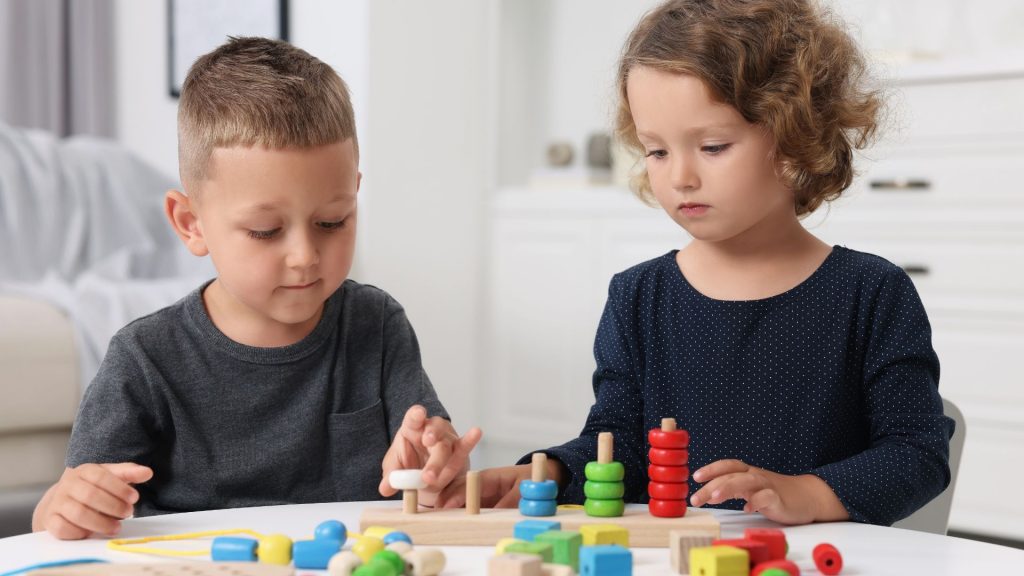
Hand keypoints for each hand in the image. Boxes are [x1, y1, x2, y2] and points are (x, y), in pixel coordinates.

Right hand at [33, 462, 152, 539]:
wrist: (61, 500)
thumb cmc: (92, 486)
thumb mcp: (110, 475)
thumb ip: (128, 473)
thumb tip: (147, 472)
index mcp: (84, 471)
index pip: (101, 477)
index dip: (119, 488)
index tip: (134, 498)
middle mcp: (68, 485)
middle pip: (90, 496)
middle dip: (113, 506)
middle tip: (128, 513)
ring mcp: (57, 503)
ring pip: (79, 514)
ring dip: (101, 523)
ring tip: (116, 527)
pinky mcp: (50, 520)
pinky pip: (63, 529)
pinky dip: (80, 532)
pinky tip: (93, 533)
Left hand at [378, 405, 481, 505]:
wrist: (425, 474)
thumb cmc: (410, 464)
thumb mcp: (397, 469)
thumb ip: (391, 476)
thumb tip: (385, 488)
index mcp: (413, 427)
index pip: (414, 417)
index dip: (416, 415)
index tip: (418, 413)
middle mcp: (431, 430)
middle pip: (433, 432)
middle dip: (431, 439)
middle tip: (425, 447)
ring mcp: (446, 439)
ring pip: (446, 447)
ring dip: (438, 462)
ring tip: (429, 477)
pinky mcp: (458, 451)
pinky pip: (464, 447)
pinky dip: (470, 441)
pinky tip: (476, 432)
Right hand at [435, 458, 566, 509]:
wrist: (540, 476)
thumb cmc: (531, 478)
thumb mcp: (524, 487)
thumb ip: (511, 500)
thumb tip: (498, 512)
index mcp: (490, 476)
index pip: (468, 484)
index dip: (456, 495)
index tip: (445, 505)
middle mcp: (481, 484)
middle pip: (458, 489)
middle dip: (445, 500)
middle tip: (432, 513)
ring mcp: (480, 492)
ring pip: (459, 498)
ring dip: (447, 506)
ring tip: (434, 518)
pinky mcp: (481, 501)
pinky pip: (466, 506)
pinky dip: (456, 512)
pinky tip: (447, 520)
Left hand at [689, 459, 847, 524]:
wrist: (808, 496)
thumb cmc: (774, 493)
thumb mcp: (750, 489)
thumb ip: (731, 489)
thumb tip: (707, 495)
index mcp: (748, 473)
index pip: (727, 466)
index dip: (711, 469)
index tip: (695, 477)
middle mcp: (756, 476)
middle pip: (730, 476)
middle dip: (710, 486)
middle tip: (695, 498)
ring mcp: (767, 486)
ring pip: (746, 482)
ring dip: (728, 488)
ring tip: (714, 498)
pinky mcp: (779, 499)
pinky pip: (767, 497)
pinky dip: (756, 502)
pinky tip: (747, 509)